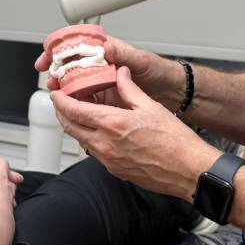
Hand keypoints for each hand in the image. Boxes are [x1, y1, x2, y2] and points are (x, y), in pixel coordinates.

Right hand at [35, 32, 179, 106]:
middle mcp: (100, 68)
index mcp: (106, 52)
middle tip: (51, 80)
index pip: (76, 46)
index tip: (48, 57)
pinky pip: (86, 104)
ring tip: (58, 95)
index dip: (59, 50)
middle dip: (57, 73)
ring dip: (64, 91)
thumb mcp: (141, 59)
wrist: (173, 93)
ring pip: (75, 87)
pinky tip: (71, 109)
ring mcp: (101, 85)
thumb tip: (106, 47)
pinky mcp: (106, 102)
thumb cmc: (159, 71)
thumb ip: (123, 54)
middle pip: (70, 68)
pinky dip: (76, 106)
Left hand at [51, 66, 216, 199]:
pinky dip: (90, 140)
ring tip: (80, 115)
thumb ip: (130, 89)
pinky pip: (94, 153)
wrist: (189, 170)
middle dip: (61, 113)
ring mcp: (109, 160)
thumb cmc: (176, 142)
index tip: (56, 93)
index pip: (73, 110)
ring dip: (75, 127)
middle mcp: (105, 144)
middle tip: (61, 102)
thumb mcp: (151, 106)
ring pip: (81, 141)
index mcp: (112, 124)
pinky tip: (99, 132)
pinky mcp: (115, 171)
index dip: (60, 100)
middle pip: (70, 127)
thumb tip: (120, 74)